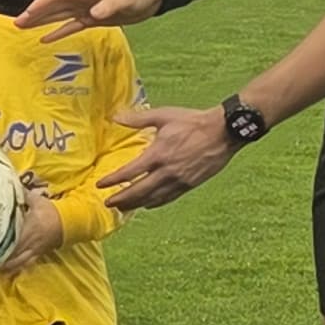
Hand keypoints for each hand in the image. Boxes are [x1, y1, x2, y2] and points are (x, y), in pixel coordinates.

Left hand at [0, 180, 66, 277]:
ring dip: (4, 266)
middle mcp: (28, 242)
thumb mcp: (37, 200)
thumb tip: (9, 184)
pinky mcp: (37, 255)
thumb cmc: (52, 211)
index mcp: (27, 228)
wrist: (69, 223)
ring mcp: (32, 250)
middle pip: (10, 253)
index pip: (9, 237)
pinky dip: (14, 268)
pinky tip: (5, 272)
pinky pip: (24, 264)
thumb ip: (22, 194)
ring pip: (16, 262)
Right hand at [21, 0, 166, 35]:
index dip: (41, 4)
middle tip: (16, 24)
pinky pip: (71, 26)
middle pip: (52, 5)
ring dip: (41, 22)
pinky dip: (58, 32)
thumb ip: (108, 5)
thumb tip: (93, 14)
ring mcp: (85, 8)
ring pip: (58, 15)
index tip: (26, 13)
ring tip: (23, 28)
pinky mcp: (92, 18)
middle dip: (34, 13)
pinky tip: (46, 40)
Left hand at [99, 102, 231, 211]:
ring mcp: (179, 180)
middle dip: (122, 199)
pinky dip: (156, 203)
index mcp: (158, 154)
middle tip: (108, 203)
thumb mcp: (163, 116)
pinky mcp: (190, 184)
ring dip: (137, 204)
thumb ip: (138, 119)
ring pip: (154, 198)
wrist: (224, 132)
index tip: (100, 185)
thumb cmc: (193, 122)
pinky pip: (169, 198)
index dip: (113, 180)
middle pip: (139, 191)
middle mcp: (167, 171)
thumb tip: (115, 117)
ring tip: (123, 208)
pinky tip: (148, 205)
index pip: (130, 172)